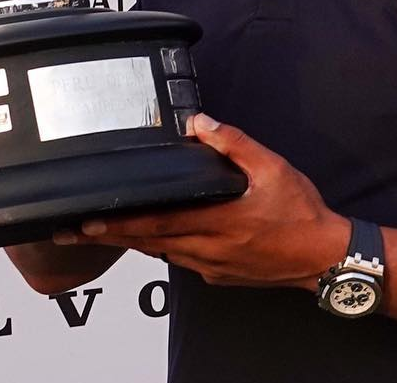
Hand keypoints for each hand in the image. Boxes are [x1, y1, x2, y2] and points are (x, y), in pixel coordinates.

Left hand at [54, 114, 349, 289]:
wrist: (324, 257)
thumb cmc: (301, 214)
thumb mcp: (272, 167)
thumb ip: (233, 142)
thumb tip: (199, 122)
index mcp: (217, 221)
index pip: (155, 223)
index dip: (118, 222)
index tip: (86, 220)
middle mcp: (207, 249)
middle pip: (147, 243)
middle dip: (107, 235)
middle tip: (72, 231)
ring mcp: (210, 266)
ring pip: (160, 253)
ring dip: (129, 242)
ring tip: (98, 233)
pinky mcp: (218, 274)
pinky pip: (180, 260)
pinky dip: (160, 248)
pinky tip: (149, 238)